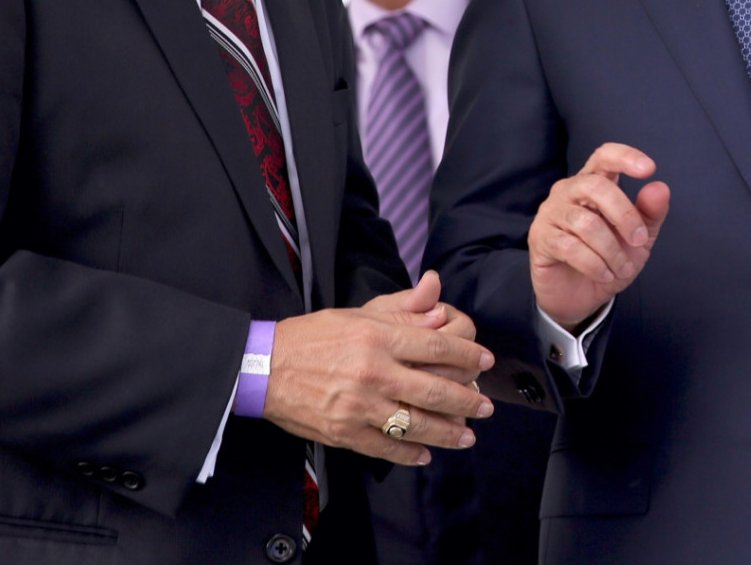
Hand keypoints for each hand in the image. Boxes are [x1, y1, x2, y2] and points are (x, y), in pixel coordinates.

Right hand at [265, 272, 494, 465]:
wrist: (264, 366)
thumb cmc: (312, 336)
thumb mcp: (358, 313)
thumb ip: (401, 308)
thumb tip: (436, 296)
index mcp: (377, 338)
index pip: (436, 345)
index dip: (467, 354)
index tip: (485, 360)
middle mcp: (372, 372)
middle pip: (434, 389)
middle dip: (467, 400)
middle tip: (486, 406)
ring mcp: (358, 405)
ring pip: (415, 423)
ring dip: (447, 432)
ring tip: (466, 435)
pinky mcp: (343, 432)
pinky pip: (385, 447)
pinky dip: (409, 453)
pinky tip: (426, 454)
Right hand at [529, 143, 670, 329]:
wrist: (582, 296)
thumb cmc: (609, 258)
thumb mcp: (639, 238)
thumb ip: (650, 213)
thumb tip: (660, 187)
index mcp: (593, 183)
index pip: (604, 156)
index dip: (625, 157)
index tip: (649, 169)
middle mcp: (568, 191)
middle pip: (596, 186)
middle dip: (625, 215)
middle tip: (640, 241)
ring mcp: (551, 213)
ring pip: (586, 223)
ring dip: (611, 250)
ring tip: (622, 268)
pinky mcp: (540, 238)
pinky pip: (570, 247)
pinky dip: (594, 264)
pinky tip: (603, 274)